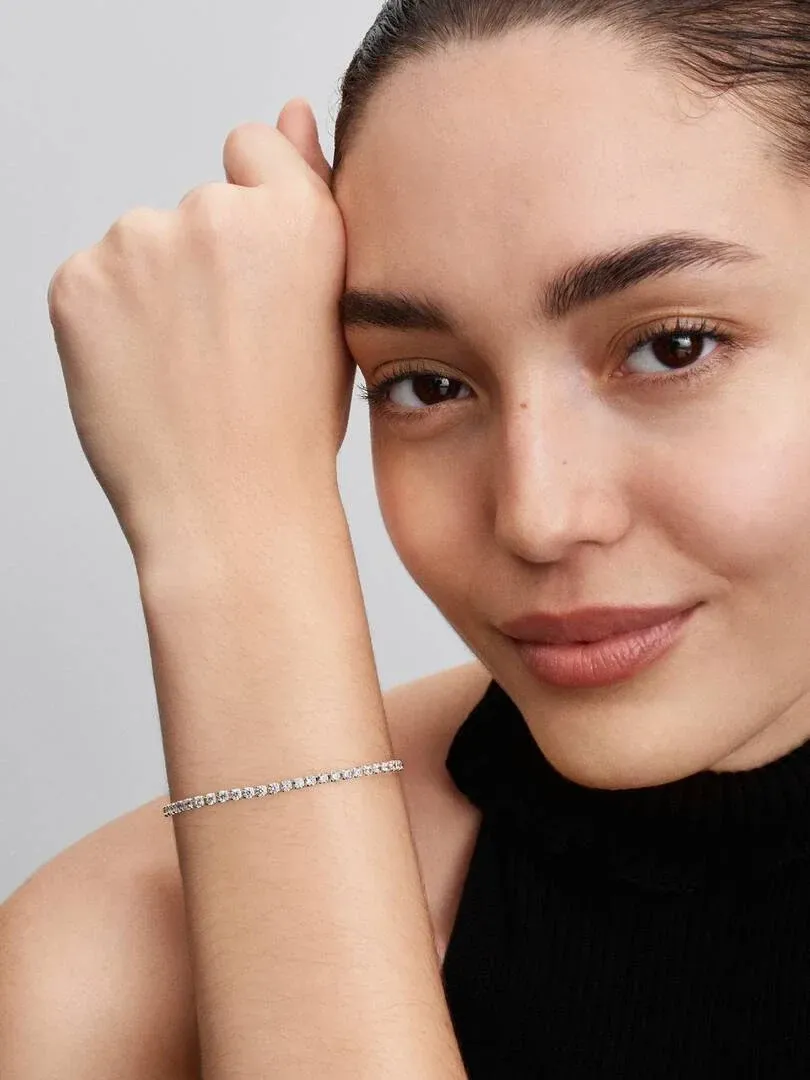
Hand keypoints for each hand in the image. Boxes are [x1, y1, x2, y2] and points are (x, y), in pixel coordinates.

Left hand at [47, 99, 354, 567]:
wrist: (231, 511)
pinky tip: (146, 375)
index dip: (256, 220)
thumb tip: (291, 113)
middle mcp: (214, 213)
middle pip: (196, 207)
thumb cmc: (290, 427)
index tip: (257, 284)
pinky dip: (111, 320)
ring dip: (155, 291)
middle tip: (227, 351)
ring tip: (188, 372)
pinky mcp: (78, 282)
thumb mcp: (332, 310)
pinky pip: (95, 280)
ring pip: (142, 246)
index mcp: (294, 217)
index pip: (253, 150)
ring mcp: (138, 244)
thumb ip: (309, 196)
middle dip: (205, 264)